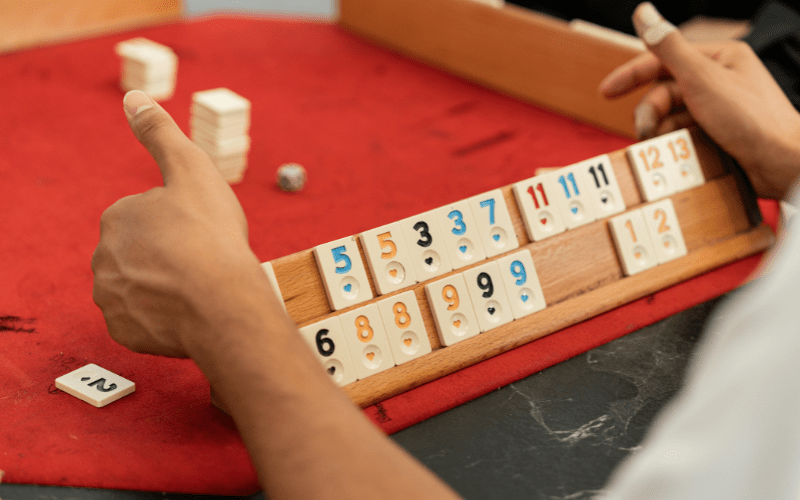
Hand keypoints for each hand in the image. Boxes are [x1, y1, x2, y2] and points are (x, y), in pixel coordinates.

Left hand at [91, 90, 267, 356]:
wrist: (221, 304)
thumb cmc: (211, 236)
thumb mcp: (192, 171)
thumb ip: (160, 133)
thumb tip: (133, 97)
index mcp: (118, 217)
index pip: (149, 217)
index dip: (181, 224)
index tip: (202, 233)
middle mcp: (103, 257)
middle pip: (143, 252)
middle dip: (168, 255)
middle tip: (202, 261)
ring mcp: (111, 297)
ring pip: (141, 286)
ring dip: (164, 286)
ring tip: (197, 288)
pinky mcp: (123, 330)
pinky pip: (142, 320)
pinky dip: (161, 317)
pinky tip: (186, 311)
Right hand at [599, 2, 799, 199]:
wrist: (781, 163)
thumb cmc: (751, 119)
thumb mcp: (702, 78)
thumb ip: (668, 47)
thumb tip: (643, 13)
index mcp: (719, 58)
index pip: (663, 59)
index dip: (631, 74)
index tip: (607, 91)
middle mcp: (719, 80)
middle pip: (664, 92)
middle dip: (650, 113)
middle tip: (643, 130)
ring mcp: (718, 108)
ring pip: (671, 116)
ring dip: (661, 131)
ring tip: (661, 144)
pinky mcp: (718, 133)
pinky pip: (683, 134)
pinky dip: (675, 143)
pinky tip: (676, 151)